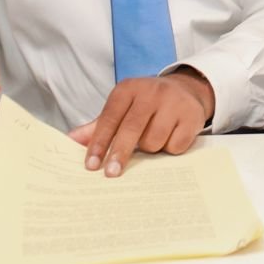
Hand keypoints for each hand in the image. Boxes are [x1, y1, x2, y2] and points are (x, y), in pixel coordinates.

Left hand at [68, 69, 214, 177]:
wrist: (187, 90)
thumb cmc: (147, 104)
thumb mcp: (122, 108)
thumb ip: (98, 126)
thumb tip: (71, 141)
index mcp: (128, 89)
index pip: (109, 118)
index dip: (99, 143)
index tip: (91, 165)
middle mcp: (151, 92)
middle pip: (131, 129)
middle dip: (120, 154)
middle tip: (111, 174)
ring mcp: (173, 103)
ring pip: (154, 140)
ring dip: (150, 149)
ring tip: (153, 139)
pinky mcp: (191, 116)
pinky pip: (175, 145)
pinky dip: (170, 148)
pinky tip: (171, 138)